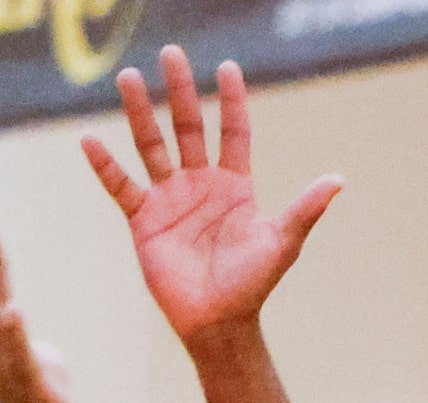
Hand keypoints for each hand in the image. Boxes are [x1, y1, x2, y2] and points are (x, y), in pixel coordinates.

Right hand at [83, 49, 341, 353]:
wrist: (218, 323)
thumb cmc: (252, 285)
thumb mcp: (281, 243)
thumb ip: (305, 209)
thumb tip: (338, 180)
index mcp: (234, 185)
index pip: (231, 132)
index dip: (231, 101)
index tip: (227, 67)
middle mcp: (199, 184)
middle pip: (186, 127)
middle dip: (179, 91)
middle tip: (170, 54)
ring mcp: (169, 199)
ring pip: (151, 146)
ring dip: (138, 113)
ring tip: (127, 78)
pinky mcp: (143, 220)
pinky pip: (121, 186)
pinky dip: (104, 165)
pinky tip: (88, 139)